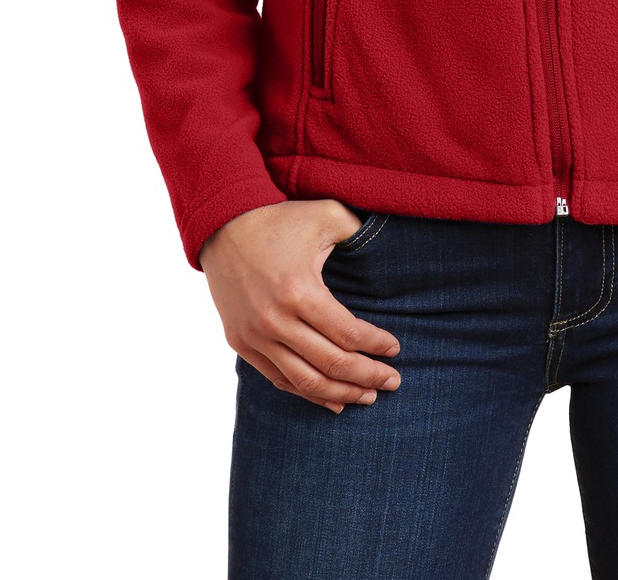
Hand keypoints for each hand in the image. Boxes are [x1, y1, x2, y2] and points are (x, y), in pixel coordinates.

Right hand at [198, 198, 401, 412]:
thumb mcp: (326, 215)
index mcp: (299, 291)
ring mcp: (255, 336)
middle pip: (331, 364)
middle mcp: (275, 321)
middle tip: (393, 382)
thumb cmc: (280, 220)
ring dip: (341, 394)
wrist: (223, 225)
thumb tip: (391, 247)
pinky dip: (307, 394)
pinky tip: (332, 401)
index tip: (395, 349)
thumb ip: (360, 231)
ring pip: (305, 382)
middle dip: (368, 377)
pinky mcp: (241, 343)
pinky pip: (279, 379)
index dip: (376, 345)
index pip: (347, 334)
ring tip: (368, 397)